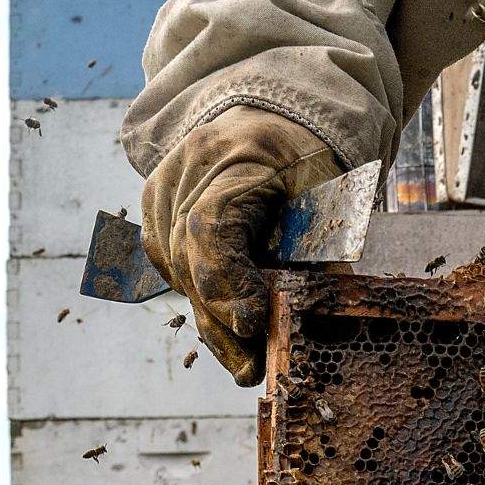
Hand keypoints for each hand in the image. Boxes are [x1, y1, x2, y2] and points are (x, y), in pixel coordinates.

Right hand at [140, 107, 345, 384]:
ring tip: (241, 361)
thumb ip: (319, 254)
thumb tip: (314, 321)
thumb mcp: (329, 198)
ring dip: (207, 316)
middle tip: (251, 369)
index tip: (253, 324)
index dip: (226, 280)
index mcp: (237, 155)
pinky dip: (196, 293)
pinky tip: (222, 324)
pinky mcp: (154, 201)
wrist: (274, 116)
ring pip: (174, 264)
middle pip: (189, 254)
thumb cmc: (309, 161)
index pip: (210, 226)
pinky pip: (168, 258)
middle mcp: (188, 166)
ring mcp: (164, 183)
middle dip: (220, 318)